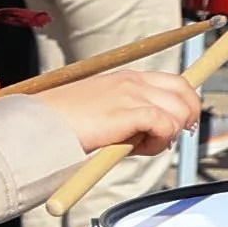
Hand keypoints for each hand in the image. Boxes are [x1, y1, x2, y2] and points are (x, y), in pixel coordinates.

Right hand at [28, 66, 200, 159]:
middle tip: (169, 138)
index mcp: (127, 78)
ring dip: (170, 134)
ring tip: (143, 146)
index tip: (182, 124)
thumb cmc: (64, 124)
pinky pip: (166, 125)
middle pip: (185, 92)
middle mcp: (133, 81)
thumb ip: (130, 116)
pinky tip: (138, 149)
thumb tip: (156, 133)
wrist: (41, 126)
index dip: (186, 103)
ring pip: (180, 111)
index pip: (175, 81)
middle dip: (187, 118)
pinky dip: (161, 141)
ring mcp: (131, 94)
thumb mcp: (103, 111)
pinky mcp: (129, 112)